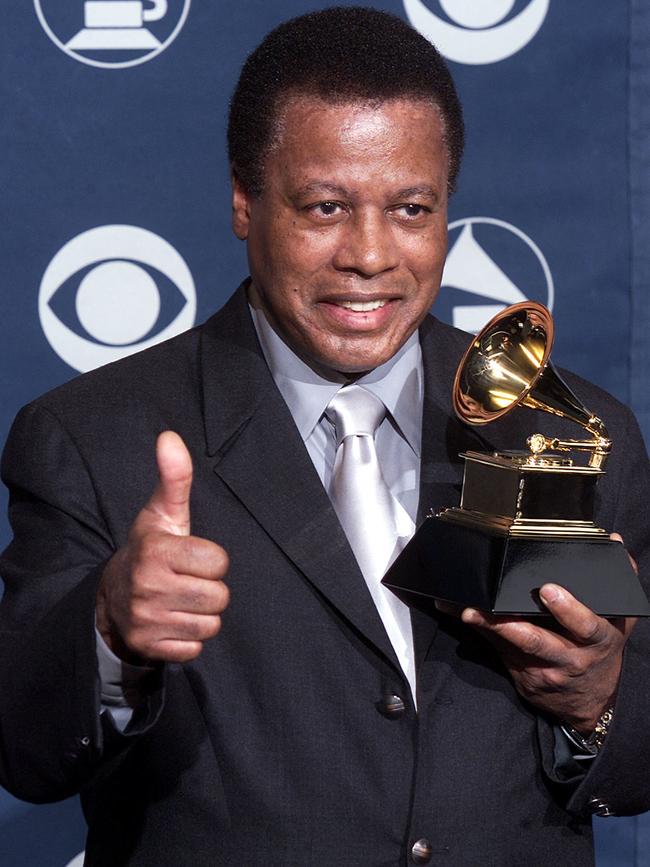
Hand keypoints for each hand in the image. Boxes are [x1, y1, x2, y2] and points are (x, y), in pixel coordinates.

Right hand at [96, 431, 229, 663]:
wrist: (111, 596)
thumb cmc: (149, 549)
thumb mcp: (162, 513)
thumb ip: (174, 477)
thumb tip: (170, 437)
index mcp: (156, 552)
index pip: (218, 561)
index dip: (211, 559)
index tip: (192, 556)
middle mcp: (148, 587)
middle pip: (219, 596)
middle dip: (210, 588)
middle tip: (188, 580)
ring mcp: (147, 620)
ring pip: (211, 624)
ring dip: (202, 614)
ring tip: (182, 600)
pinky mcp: (149, 647)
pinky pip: (195, 648)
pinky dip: (189, 638)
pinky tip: (174, 621)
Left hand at [438, 537, 636, 730]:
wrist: (590, 703)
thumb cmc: (601, 651)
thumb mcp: (618, 620)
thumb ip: (621, 580)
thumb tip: (614, 539)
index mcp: (598, 640)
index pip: (587, 626)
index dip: (568, 610)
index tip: (548, 590)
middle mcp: (571, 658)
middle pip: (539, 643)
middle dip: (513, 626)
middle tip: (490, 606)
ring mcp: (544, 670)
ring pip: (513, 649)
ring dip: (489, 629)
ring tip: (469, 612)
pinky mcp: (523, 675)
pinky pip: (499, 651)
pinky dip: (480, 632)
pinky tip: (461, 615)